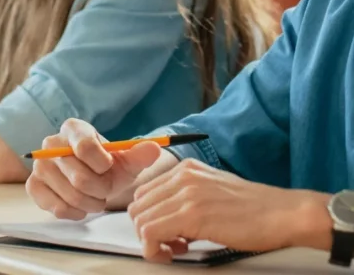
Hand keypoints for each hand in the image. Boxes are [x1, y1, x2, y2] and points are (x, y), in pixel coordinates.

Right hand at [26, 119, 161, 219]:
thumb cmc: (107, 167)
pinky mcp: (33, 185)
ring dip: (90, 203)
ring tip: (95, 198)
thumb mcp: (126, 160)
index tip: (109, 167)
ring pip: (70, 195)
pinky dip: (74, 212)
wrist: (91, 178)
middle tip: (105, 189)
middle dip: (101, 190)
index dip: (103, 164)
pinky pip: (56, 207)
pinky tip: (80, 207)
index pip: (86, 147)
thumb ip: (140, 154)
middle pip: (80, 177)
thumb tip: (154, 148)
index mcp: (73, 128)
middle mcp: (51, 143)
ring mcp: (39, 165)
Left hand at [128, 159, 332, 262]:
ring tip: (176, 249)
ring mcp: (186, 194)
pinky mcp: (191, 214)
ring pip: (141, 221)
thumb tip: (164, 220)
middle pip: (138, 207)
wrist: (284, 214)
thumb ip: (186, 198)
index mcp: (185, 169)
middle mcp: (182, 176)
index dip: (149, 218)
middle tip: (171, 244)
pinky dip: (155, 249)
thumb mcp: (213, 191)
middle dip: (147, 231)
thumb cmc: (255, 209)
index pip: (144, 193)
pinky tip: (176, 252)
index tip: (167, 233)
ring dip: (152, 242)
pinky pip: (151, 233)